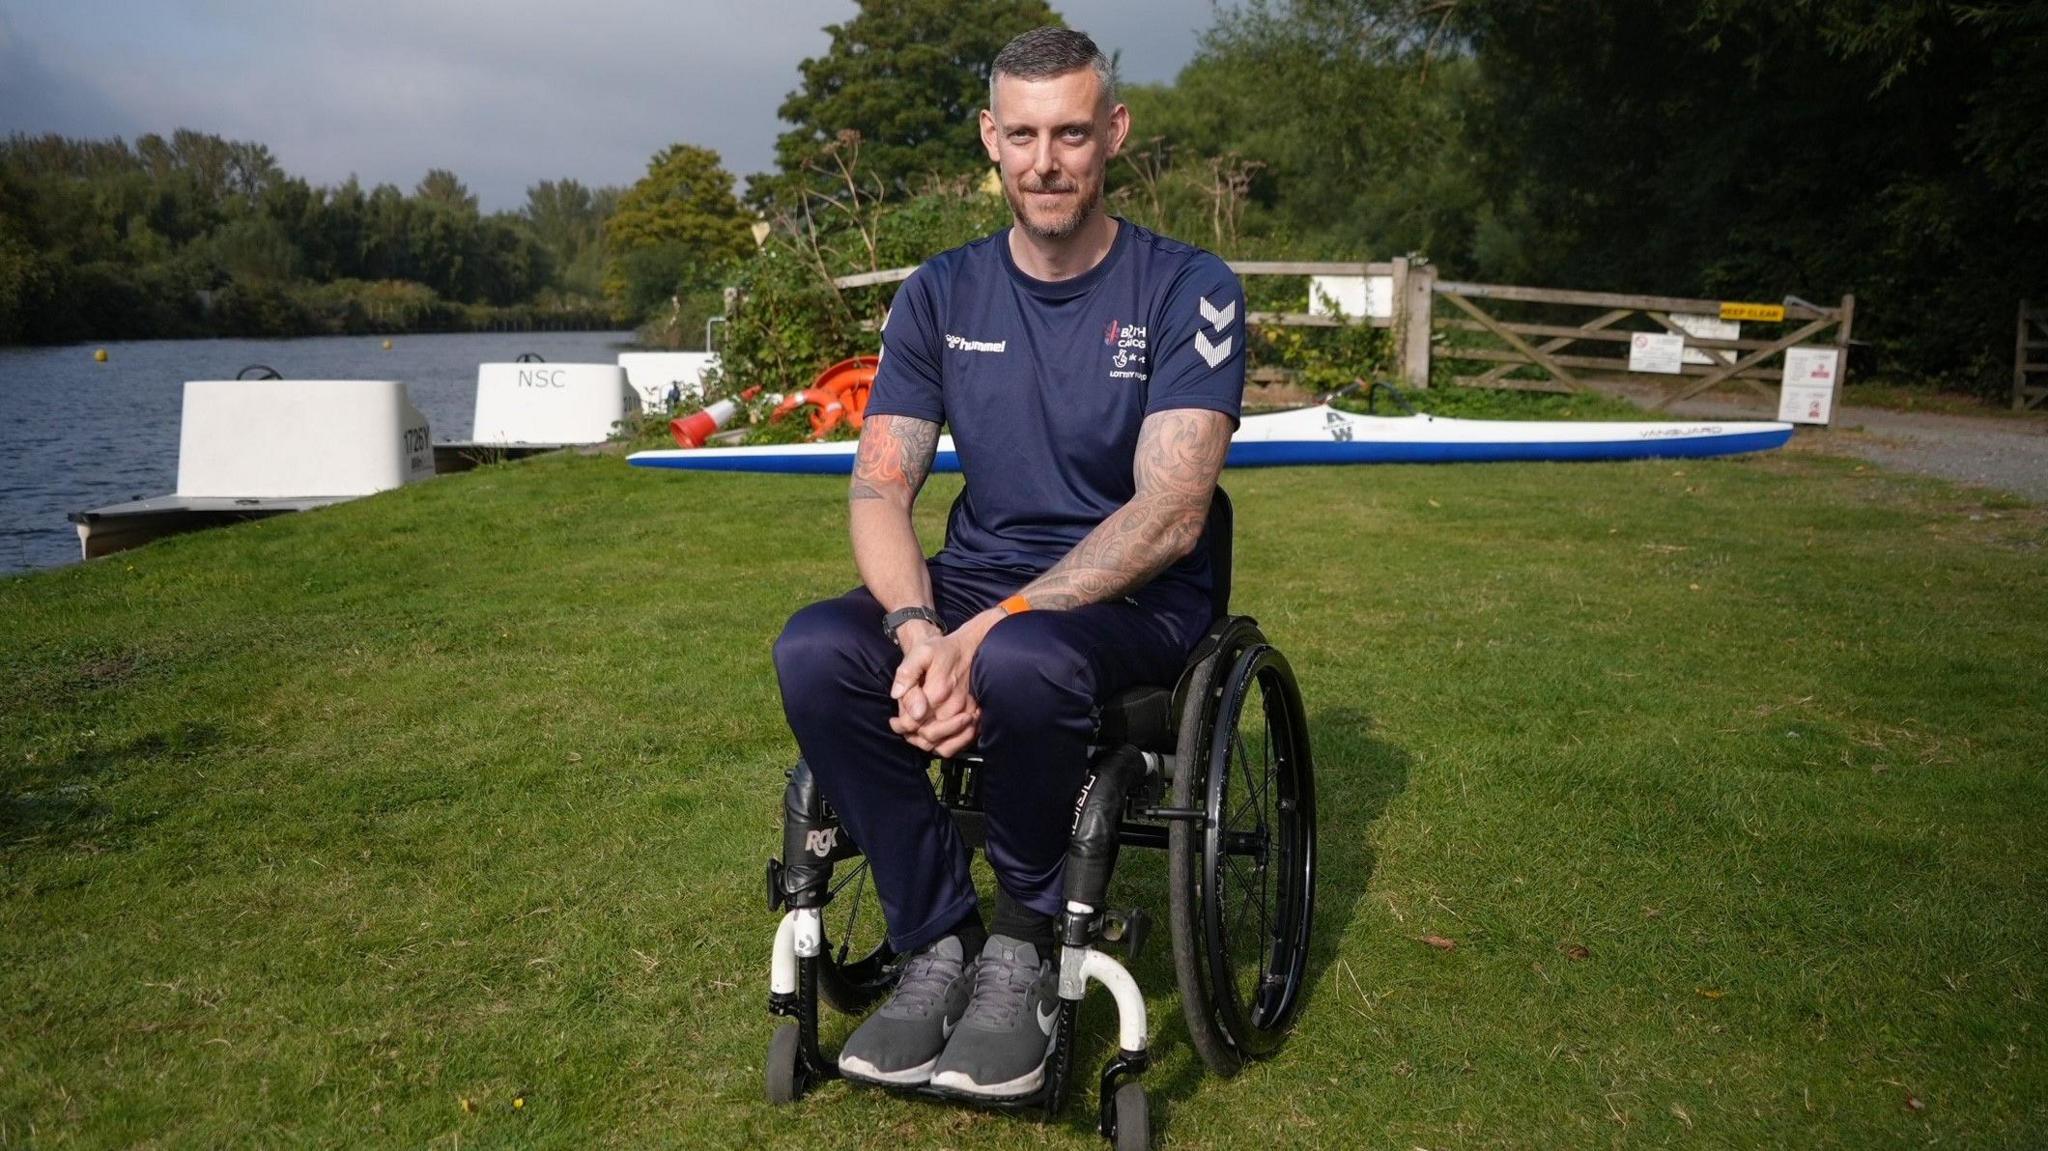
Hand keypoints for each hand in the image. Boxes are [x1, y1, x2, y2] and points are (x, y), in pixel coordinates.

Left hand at [889, 610, 1001, 756]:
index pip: (912, 723)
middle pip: (926, 738)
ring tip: (918, 733)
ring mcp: (966, 715)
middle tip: (904, 726)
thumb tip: (897, 695)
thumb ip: (906, 674)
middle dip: (912, 735)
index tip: (894, 721)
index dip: (900, 725)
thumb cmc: (943, 650)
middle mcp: (953, 707)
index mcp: (937, 692)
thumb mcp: (920, 653)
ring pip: (942, 746)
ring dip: (927, 743)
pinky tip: (937, 736)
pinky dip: (946, 745)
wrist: (971, 648)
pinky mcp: (976, 719)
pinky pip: (961, 744)